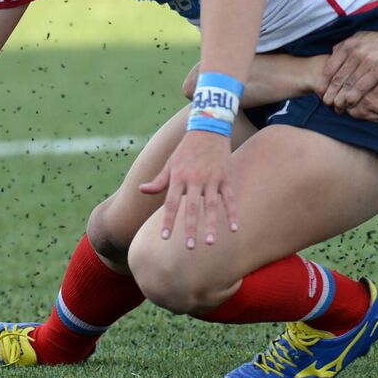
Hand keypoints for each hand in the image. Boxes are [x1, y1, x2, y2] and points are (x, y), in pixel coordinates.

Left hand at [140, 130, 237, 249]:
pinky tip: (234, 228)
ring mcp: (212, 179)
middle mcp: (195, 179)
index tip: (165, 237)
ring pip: (212, 205)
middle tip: (190, 247)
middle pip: (192, 208)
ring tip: (209, 243)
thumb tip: (142, 190)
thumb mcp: (170, 163)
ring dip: (211, 225)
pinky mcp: (226, 177)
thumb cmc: (186, 149)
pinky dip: (232, 213)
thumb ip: (159, 180)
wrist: (208, 129)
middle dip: (190, 228)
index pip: (172, 203)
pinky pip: (229, 198)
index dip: (169, 221)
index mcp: (179, 177)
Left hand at [322, 29, 377, 111]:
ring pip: (348, 84)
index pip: (330, 66)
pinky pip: (361, 86)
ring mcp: (367, 60)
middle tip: (325, 104)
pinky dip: (353, 97)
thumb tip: (333, 51)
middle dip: (329, 93)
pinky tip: (349, 104)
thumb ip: (348, 45)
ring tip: (335, 108)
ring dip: (340, 98)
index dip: (323, 81)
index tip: (320, 92)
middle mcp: (356, 51)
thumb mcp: (364, 38)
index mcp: (349, 44)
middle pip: (337, 77)